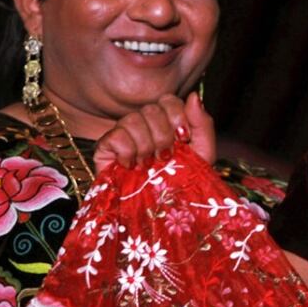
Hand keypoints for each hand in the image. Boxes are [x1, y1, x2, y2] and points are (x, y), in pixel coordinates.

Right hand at [94, 92, 215, 171]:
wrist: (163, 211)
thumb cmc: (184, 182)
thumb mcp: (203, 152)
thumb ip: (202, 123)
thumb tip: (193, 96)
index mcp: (166, 121)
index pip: (168, 100)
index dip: (177, 117)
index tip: (183, 139)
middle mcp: (144, 124)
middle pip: (151, 109)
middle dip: (163, 137)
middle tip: (165, 157)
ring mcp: (123, 135)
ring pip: (132, 120)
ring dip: (146, 146)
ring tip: (149, 165)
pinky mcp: (104, 149)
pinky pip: (115, 135)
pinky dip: (127, 152)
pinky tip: (132, 166)